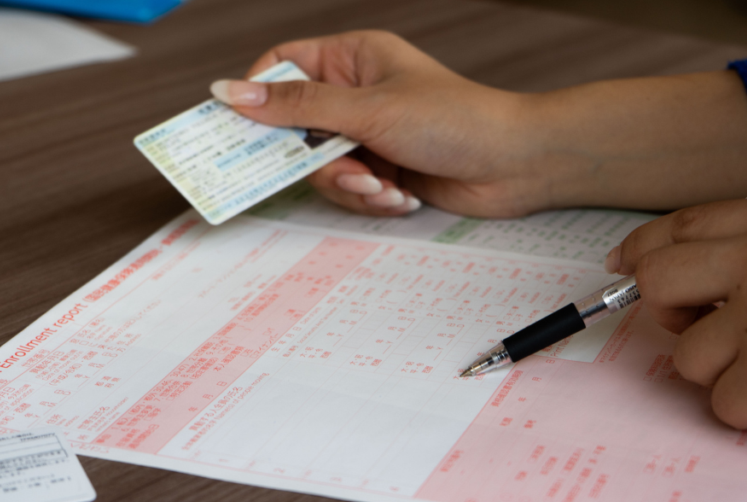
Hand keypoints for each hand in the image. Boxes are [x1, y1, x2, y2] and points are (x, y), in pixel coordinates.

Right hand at [212, 31, 540, 216]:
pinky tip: (403, 195)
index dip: (256, 95)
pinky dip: (372, 198)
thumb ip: (296, 106)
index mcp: (352, 58)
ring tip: (384, 186)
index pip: (282, 66)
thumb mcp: (367, 110)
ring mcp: (369, 134)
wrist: (515, 164)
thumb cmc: (454, 119)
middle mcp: (356, 94)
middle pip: (296, 129)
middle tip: (339, 171)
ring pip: (322, 168)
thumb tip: (232, 93)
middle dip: (316, 161)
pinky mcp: (384, 169)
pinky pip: (351, 190)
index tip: (237, 128)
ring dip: (351, 186)